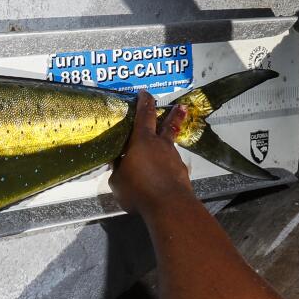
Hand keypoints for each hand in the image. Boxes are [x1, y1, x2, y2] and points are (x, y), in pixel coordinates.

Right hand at [110, 91, 196, 216]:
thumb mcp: (117, 181)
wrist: (168, 205)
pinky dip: (167, 166)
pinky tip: (163, 175)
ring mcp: (173, 158)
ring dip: (167, 144)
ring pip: (170, 146)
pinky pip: (172, 165)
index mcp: (142, 141)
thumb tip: (118, 164)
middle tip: (180, 106)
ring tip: (163, 149)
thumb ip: (118, 170)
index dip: (144, 102)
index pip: (144, 115)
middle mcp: (160, 145)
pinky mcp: (181, 173)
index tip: (145, 93)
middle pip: (168, 125)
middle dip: (173, 114)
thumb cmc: (138, 189)